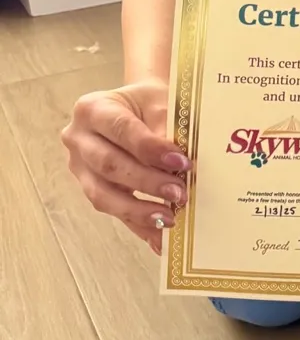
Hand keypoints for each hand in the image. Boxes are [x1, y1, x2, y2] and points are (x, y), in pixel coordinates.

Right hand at [61, 79, 188, 253]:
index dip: (149, 148)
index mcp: (92, 109)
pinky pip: (113, 211)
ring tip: (169, 218)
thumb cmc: (148, 103)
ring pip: (103, 195)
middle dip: (146, 182)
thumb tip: (180, 165)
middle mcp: (78, 139)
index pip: (120, 129)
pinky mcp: (92, 189)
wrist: (138, 107)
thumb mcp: (159, 102)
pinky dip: (138, 225)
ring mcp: (81, 167)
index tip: (181, 162)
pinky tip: (159, 238)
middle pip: (108, 165)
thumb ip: (167, 128)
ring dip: (139, 210)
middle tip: (179, 193)